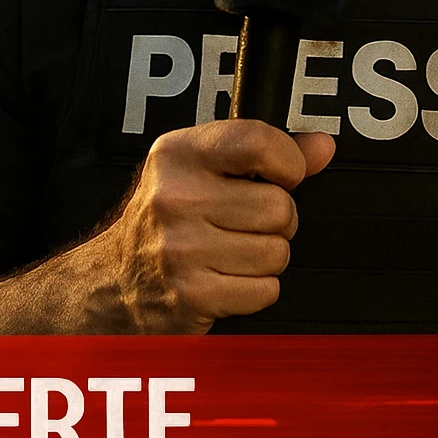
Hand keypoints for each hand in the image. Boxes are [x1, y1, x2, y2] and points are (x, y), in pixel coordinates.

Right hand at [103, 120, 334, 333]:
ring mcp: (181, 249)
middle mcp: (175, 197)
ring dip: (267, 257)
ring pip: (277, 252)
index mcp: (178, 154)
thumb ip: (266, 152)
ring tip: (233, 251)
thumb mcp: (205, 168)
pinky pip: (265, 290)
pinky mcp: (191, 295)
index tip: (283, 175)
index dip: (288, 162)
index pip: (259, 142)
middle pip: (279, 206)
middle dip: (277, 220)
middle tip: (248, 223)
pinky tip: (226, 278)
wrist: (114, 279)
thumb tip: (322, 147)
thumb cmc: (169, 218)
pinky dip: (256, 289)